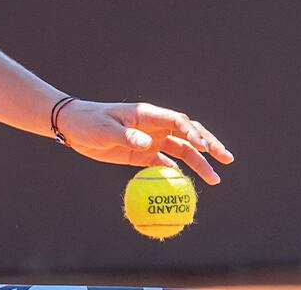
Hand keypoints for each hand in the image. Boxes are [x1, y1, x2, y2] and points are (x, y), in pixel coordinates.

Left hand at [57, 100, 234, 184]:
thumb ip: (127, 136)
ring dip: (199, 163)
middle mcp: (154, 127)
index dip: (194, 133)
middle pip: (189, 134)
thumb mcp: (106, 130)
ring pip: (182, 151)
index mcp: (148, 115)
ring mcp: (151, 140)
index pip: (178, 121)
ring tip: (216, 180)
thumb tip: (147, 144)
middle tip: (226, 160)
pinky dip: (177, 173)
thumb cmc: (89, 123)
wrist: (73, 128)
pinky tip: (187, 184)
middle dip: (209, 145)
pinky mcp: (143, 155)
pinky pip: (165, 164)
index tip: (205, 147)